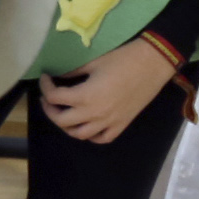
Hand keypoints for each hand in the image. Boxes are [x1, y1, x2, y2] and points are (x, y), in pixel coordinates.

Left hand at [38, 36, 180, 148]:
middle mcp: (94, 114)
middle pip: (61, 121)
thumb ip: (72, 72)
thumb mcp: (93, 62)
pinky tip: (86, 125)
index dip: (45, 87)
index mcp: (85, 96)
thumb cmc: (123, 59)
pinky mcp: (121, 125)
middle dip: (49, 110)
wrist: (154, 63)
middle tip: (48, 99)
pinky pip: (101, 138)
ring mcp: (108, 122)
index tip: (45, 78)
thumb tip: (58, 75)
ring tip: (64, 113)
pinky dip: (90, 135)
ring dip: (67, 126)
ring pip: (79, 135)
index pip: (54, 98)